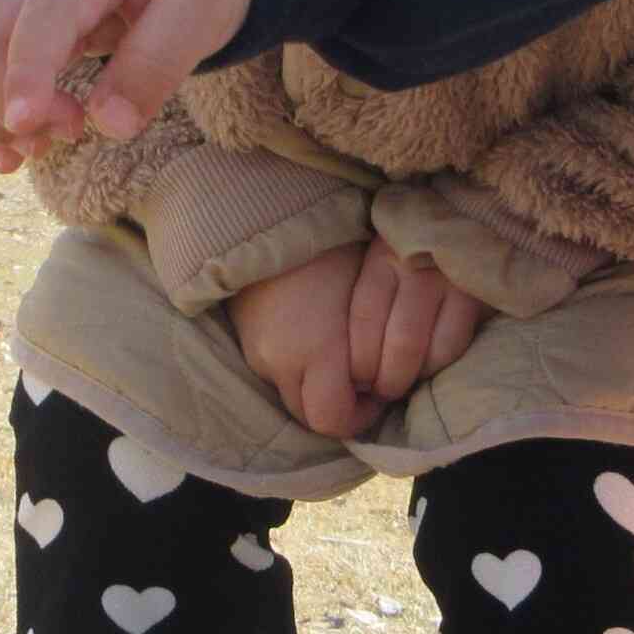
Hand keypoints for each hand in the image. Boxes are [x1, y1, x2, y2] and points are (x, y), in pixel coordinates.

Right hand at [0, 0, 258, 172]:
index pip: (42, 13)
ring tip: (41, 147)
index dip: (25, 72)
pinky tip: (16, 143)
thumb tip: (110, 126)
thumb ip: (158, 63)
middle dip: (4, 103)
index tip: (24, 127)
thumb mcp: (206, 6)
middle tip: (70, 134)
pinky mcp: (23, 11)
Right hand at [229, 244, 378, 438]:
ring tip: (341, 360)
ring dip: (317, 389)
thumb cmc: (332, 246)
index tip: (380, 396)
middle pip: (310, 416)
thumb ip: (378, 343)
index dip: (360, 418)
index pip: (334, 420)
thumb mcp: (367, 293)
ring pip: (291, 396)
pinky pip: (275, 374)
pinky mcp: (246, 342)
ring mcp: (256, 354)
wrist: (270, 214)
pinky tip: (314, 344)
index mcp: (315, 349)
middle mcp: (279, 361)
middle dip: (340, 406)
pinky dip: (296, 371)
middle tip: (365, 382)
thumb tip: (388, 377)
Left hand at [347, 236, 486, 404]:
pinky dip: (434, 366)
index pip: (364, 317)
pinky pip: (450, 347)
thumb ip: (368, 302)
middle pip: (397, 341)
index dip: (358, 359)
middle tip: (378, 390)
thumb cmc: (412, 262)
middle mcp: (417, 267)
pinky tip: (425, 367)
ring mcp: (449, 282)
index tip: (356, 378)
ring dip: (408, 377)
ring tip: (399, 383)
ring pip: (423, 348)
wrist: (468, 236)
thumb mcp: (381, 266)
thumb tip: (347, 361)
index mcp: (383, 258)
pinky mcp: (474, 298)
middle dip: (384, 378)